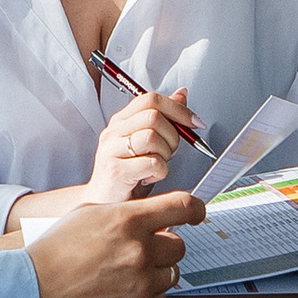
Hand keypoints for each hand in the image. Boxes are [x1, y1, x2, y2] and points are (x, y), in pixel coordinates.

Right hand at [29, 188, 200, 297]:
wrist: (31, 292)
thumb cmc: (53, 251)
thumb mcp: (87, 214)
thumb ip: (126, 214)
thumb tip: (154, 220)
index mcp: (127, 219)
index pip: (182, 207)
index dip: (195, 209)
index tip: (197, 213)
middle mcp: (140, 250)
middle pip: (179, 245)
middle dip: (164, 245)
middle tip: (142, 249)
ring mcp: (141, 282)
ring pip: (172, 273)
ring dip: (156, 271)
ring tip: (127, 272)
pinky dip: (148, 294)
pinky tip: (124, 290)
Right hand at [85, 89, 199, 202]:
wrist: (104, 203)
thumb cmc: (127, 174)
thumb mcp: (146, 143)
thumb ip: (163, 118)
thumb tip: (182, 94)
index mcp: (121, 121)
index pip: (151, 99)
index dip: (177, 109)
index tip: (194, 123)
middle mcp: (114, 132)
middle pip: (154, 117)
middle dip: (173, 136)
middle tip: (170, 152)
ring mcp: (111, 150)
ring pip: (153, 137)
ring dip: (165, 155)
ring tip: (156, 166)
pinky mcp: (115, 171)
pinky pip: (152, 163)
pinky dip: (160, 172)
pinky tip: (150, 178)